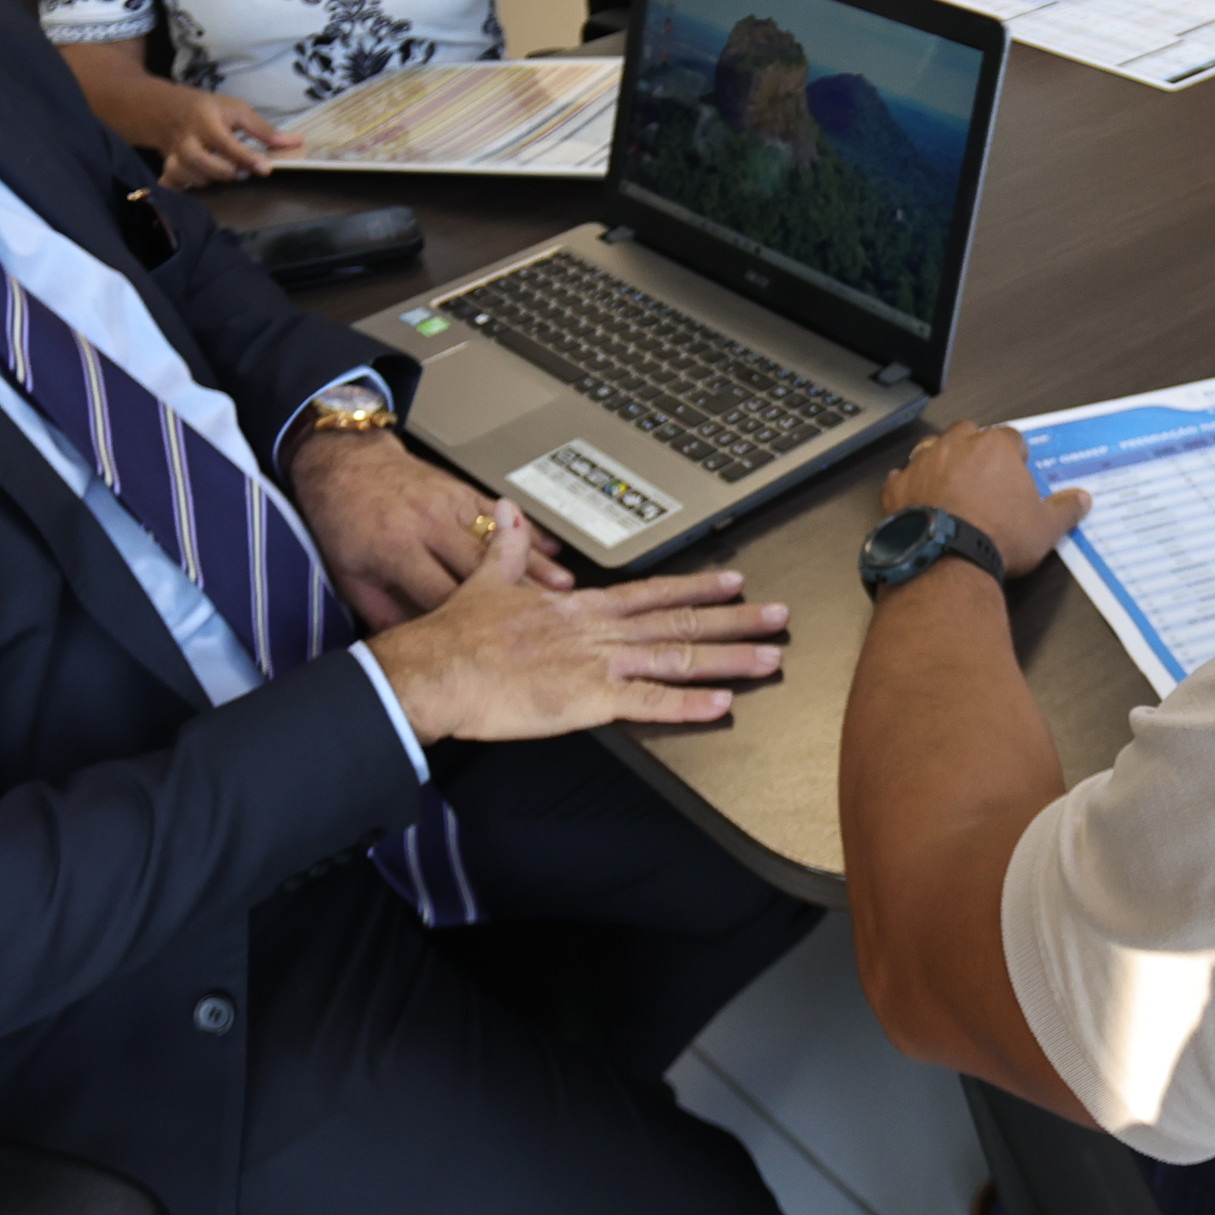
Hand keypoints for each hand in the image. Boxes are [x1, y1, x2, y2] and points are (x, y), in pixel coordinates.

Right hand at [120, 76, 292, 186]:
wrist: (163, 109)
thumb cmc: (207, 109)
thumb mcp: (236, 110)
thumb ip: (265, 130)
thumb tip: (298, 142)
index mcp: (205, 121)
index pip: (226, 143)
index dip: (246, 158)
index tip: (266, 169)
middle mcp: (186, 140)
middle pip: (202, 162)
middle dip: (225, 172)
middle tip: (243, 174)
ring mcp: (172, 156)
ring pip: (188, 176)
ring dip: (210, 181)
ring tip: (224, 175)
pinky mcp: (166, 168)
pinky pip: (170, 185)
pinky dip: (182, 190)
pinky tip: (196, 189)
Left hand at [289, 430, 568, 622]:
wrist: (345, 465)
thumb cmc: (344, 523)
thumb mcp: (349, 576)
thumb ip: (383, 613)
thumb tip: (417, 647)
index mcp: (397, 550)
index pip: (441, 593)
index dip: (471, 621)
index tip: (497, 643)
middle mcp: (428, 525)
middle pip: (481, 567)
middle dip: (516, 596)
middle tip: (548, 620)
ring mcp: (450, 504)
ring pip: (500, 540)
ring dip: (534, 565)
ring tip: (564, 588)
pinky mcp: (462, 491)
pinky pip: (502, 512)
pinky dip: (529, 531)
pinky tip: (553, 549)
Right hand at [365, 515, 787, 738]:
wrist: (437, 668)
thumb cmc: (459, 632)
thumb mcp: (489, 579)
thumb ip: (510, 548)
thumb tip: (510, 509)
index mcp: (582, 608)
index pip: (653, 595)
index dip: (697, 589)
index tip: (734, 581)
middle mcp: (600, 632)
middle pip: (680, 624)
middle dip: (733, 621)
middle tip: (778, 616)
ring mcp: (599, 665)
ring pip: (677, 660)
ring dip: (727, 660)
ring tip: (769, 658)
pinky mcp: (589, 700)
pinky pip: (648, 703)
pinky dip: (687, 705)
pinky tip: (721, 705)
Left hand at [881, 422, 1087, 577]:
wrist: (947, 559)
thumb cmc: (997, 537)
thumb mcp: (1045, 528)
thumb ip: (1065, 509)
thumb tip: (1082, 500)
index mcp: (996, 448)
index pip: (1011, 436)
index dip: (1016, 453)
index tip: (1018, 467)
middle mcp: (957, 446)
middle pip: (968, 432)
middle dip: (975, 447)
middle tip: (984, 473)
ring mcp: (923, 464)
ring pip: (932, 447)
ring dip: (941, 459)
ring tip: (950, 482)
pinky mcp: (898, 487)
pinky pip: (902, 477)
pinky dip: (910, 485)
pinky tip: (918, 499)